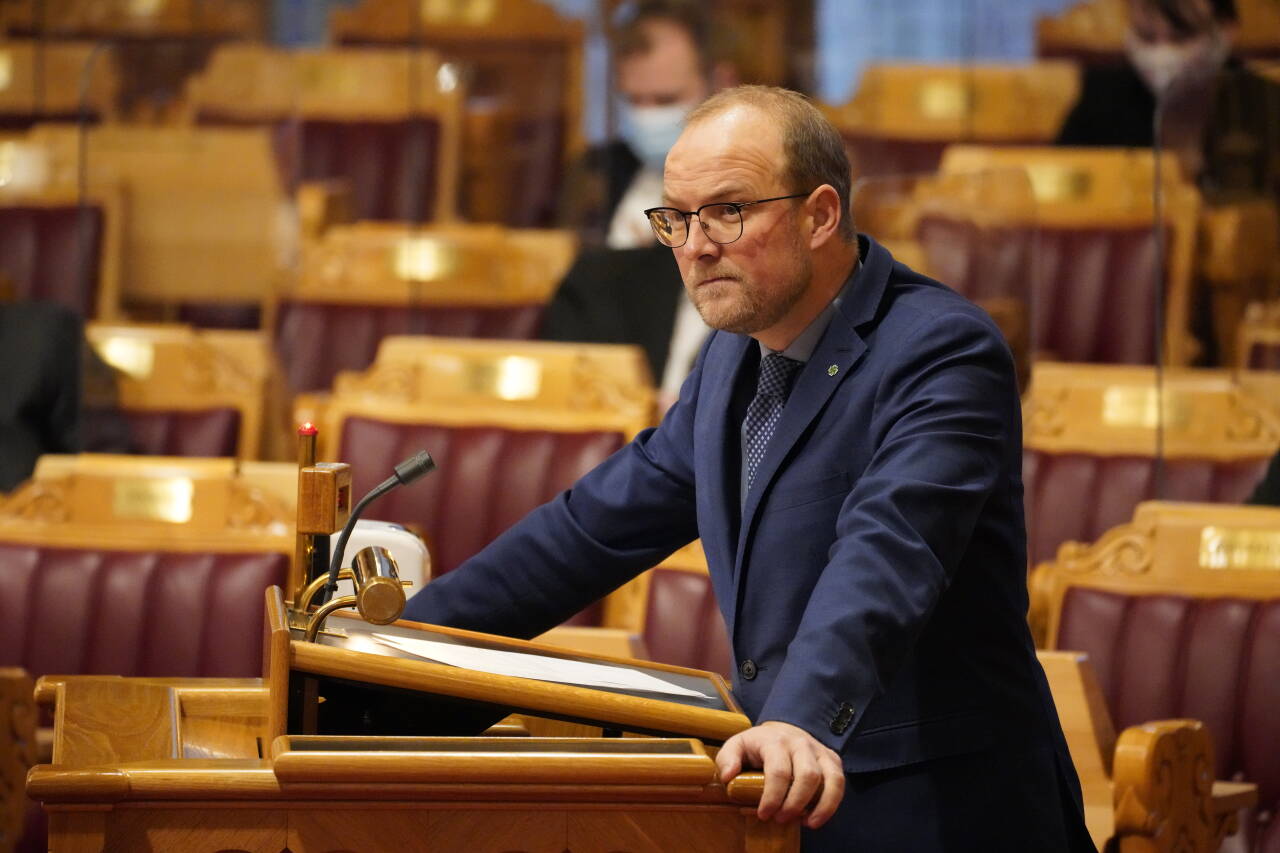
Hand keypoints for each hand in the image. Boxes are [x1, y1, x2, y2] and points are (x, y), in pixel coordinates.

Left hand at [715, 720, 845, 828]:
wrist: (781, 730)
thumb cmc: (757, 745)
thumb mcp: (736, 746)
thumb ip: (727, 759)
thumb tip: (728, 776)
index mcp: (775, 741)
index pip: (779, 771)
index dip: (772, 797)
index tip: (764, 815)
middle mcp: (800, 743)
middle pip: (808, 776)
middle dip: (795, 804)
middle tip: (781, 819)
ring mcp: (818, 750)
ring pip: (830, 779)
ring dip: (820, 806)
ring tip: (807, 823)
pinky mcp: (832, 759)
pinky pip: (839, 783)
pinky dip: (832, 803)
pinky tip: (817, 818)